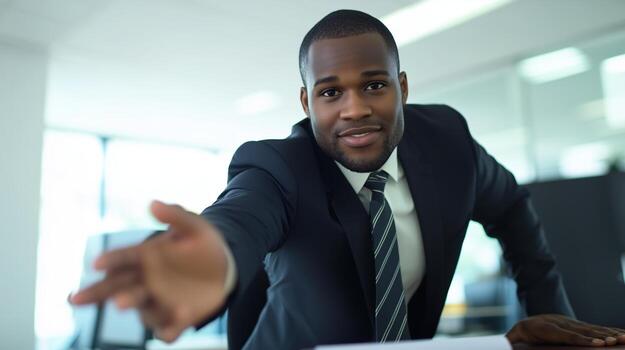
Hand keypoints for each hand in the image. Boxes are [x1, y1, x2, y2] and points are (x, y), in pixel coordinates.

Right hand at [69, 200, 230, 342]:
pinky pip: (167, 331)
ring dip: (138, 309)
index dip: (111, 260)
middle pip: (116, 289)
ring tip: (129, 303)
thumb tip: (152, 203)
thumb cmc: (202, 244)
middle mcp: (146, 282)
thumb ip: (175, 215)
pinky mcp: (176, 320)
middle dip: (97, 293)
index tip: (96, 262)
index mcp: (146, 257)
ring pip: (142, 311)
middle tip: (77, 299)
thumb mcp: (193, 226)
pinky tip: (172, 328)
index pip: (123, 259)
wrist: (226, 267)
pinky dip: (168, 330)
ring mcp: (159, 302)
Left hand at [506, 314, 624, 346]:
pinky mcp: (577, 326)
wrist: (528, 322)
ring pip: (591, 329)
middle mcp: (561, 324)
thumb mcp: (515, 337)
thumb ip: (510, 340)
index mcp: (546, 328)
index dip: (581, 339)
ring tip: (622, 339)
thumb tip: (503, 343)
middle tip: (614, 341)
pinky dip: (608, 331)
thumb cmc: (522, 334)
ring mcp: (570, 324)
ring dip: (608, 334)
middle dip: (600, 337)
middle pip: (582, 331)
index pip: (566, 334)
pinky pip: (594, 329)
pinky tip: (621, 335)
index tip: (596, 345)